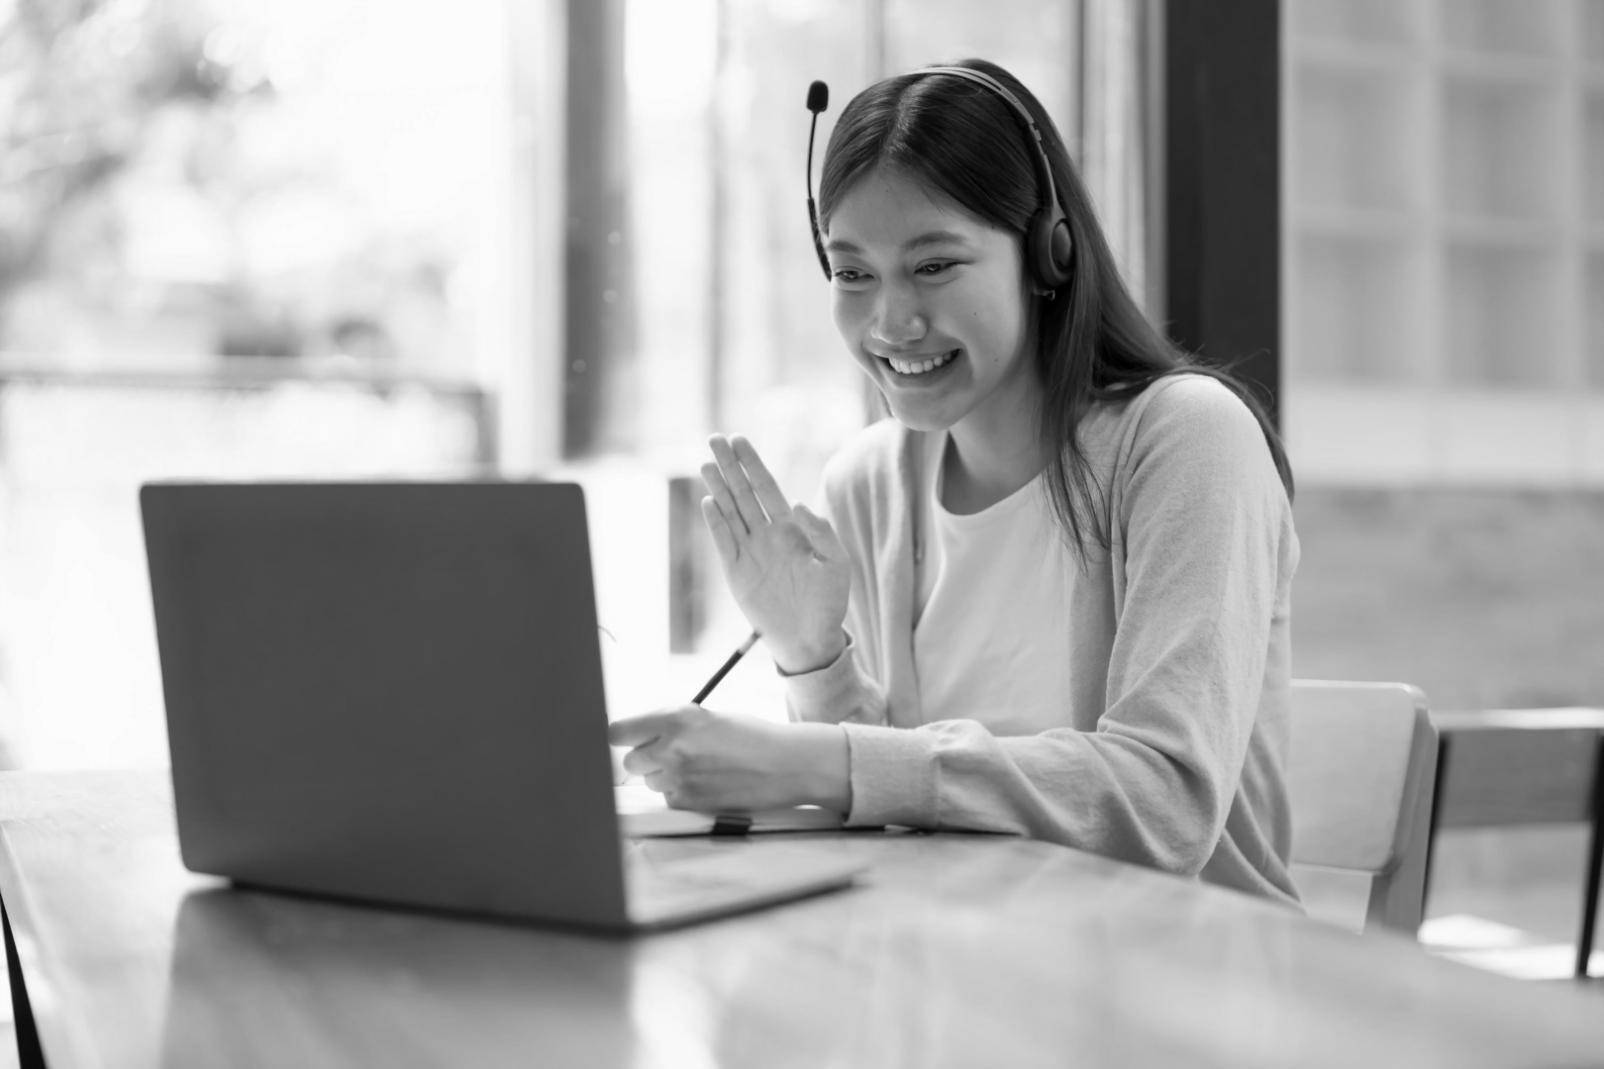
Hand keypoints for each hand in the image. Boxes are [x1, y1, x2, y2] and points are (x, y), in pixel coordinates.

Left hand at [608, 706, 849, 813]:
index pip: (618, 731)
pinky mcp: (689, 803)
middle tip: (671, 756)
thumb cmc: (752, 736)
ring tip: (700, 769)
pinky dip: (683, 794)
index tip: (626, 740)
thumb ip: (672, 725)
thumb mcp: (708, 717)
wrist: (787, 763)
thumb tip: (638, 735)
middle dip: (646, 760)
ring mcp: (679, 778)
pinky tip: (709, 784)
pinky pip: (670, 800)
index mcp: (676, 718)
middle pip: (631, 762)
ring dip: (666, 777)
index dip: (622, 737)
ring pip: (651, 782)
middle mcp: (672, 747)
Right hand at [701, 435, 849, 673]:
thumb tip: (797, 504)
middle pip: (743, 493)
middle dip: (729, 466)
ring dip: (718, 488)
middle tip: (714, 439)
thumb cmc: (829, 602)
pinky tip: (710, 501)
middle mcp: (766, 535)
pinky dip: (716, 523)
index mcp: (791, 528)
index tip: (738, 440)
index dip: (752, 463)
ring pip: (730, 512)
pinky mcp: (737, 572)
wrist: (810, 638)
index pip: (767, 487)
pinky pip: (724, 542)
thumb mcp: (836, 563)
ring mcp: (750, 552)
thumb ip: (822, 532)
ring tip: (706, 463)